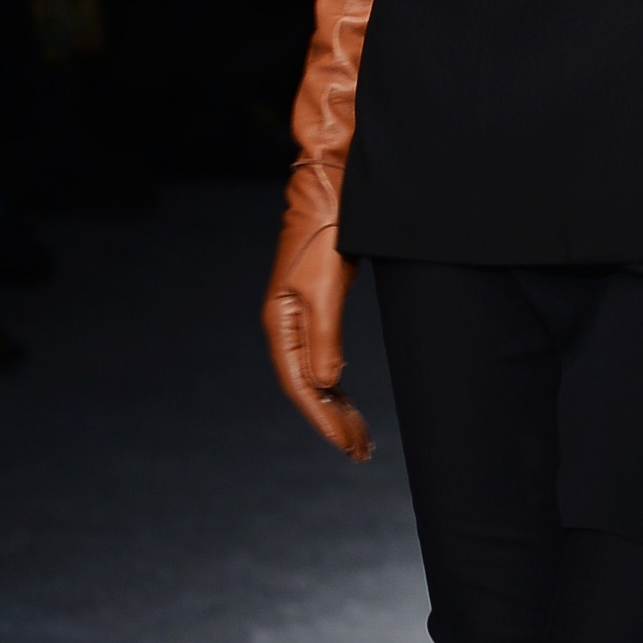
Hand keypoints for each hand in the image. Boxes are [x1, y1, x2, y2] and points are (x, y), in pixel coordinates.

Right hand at [262, 174, 371, 458]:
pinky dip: (337, 385)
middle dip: (334, 422)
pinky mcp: (314, 309)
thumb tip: (325, 384)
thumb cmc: (326, 234)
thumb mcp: (326, 288)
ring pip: (316, 377)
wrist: (329, 190)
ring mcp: (298, 318)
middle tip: (362, 451)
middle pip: (308, 388)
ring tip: (361, 438)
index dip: (324, 419)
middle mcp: (285, 326)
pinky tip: (346, 400)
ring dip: (337, 408)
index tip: (349, 444)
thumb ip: (324, 339)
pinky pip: (322, 360)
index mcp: (281, 324)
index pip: (300, 385)